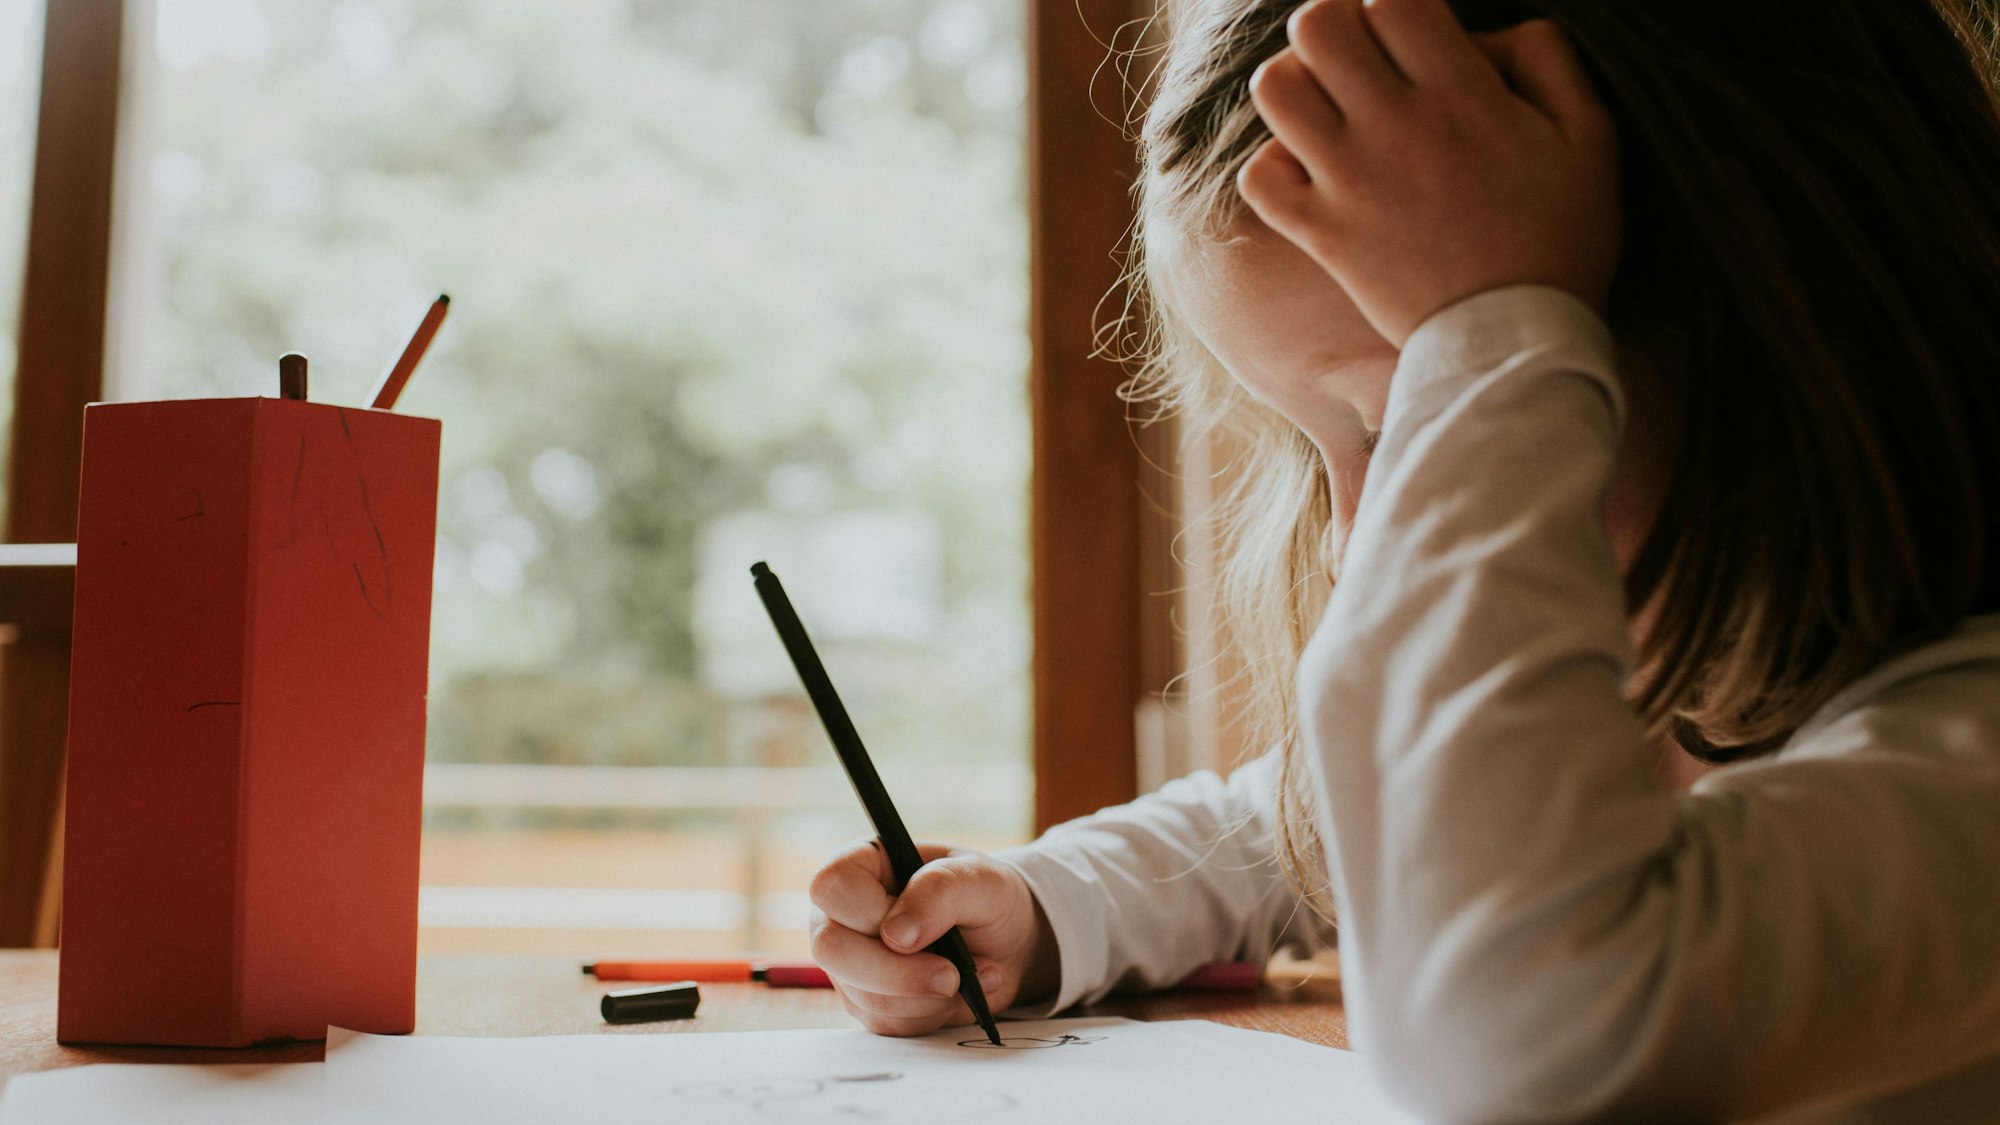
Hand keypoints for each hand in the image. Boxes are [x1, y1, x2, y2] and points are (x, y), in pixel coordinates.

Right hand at [807, 839, 1057, 1036]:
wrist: (1009, 944)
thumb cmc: (988, 898)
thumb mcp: (981, 880)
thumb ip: (939, 892)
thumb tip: (895, 935)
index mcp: (862, 866)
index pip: (833, 887)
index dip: (870, 913)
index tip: (920, 933)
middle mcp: (843, 915)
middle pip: (832, 949)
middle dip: (898, 973)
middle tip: (953, 975)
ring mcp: (851, 963)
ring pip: (864, 995)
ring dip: (928, 995)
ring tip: (973, 972)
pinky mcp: (869, 1004)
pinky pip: (887, 1023)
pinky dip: (932, 1014)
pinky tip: (960, 993)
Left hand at [1238, 0, 1619, 345]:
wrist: (1516, 342)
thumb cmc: (1561, 238)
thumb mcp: (1591, 136)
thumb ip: (1546, 59)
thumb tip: (1487, 30)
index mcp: (1461, 95)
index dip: (1395, 3)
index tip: (1410, 32)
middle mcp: (1394, 129)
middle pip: (1318, 26)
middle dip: (1335, 26)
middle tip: (1360, 59)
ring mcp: (1347, 182)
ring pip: (1276, 89)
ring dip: (1297, 86)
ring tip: (1328, 110)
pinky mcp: (1319, 234)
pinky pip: (1257, 175)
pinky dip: (1273, 166)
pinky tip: (1309, 173)